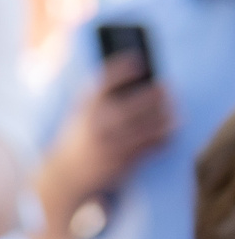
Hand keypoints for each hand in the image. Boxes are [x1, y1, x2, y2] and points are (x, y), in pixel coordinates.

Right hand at [39, 55, 176, 232]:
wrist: (64, 176)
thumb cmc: (79, 139)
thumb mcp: (80, 114)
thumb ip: (101, 95)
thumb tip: (136, 72)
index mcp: (86, 107)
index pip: (109, 79)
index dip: (126, 67)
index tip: (140, 62)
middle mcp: (98, 122)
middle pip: (141, 100)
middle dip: (158, 92)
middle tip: (167, 87)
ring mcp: (112, 142)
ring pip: (152, 123)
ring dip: (167, 115)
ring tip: (173, 110)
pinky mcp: (123, 160)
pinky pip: (153, 144)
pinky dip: (164, 137)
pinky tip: (168, 131)